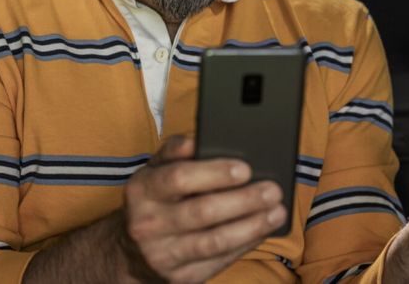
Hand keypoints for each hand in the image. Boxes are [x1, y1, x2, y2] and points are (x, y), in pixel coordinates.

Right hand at [120, 136, 285, 283]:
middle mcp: (147, 224)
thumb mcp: (154, 171)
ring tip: (277, 212)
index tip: (245, 169)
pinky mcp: (179, 277)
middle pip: (202, 212)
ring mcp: (162, 255)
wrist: (131, 251)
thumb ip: (175, 151)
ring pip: (215, 241)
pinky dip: (245, 244)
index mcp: (142, 190)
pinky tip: (262, 230)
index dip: (214, 173)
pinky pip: (219, 260)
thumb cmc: (154, 200)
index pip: (179, 178)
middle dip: (243, 200)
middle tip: (272, 190)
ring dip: (252, 226)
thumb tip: (199, 138)